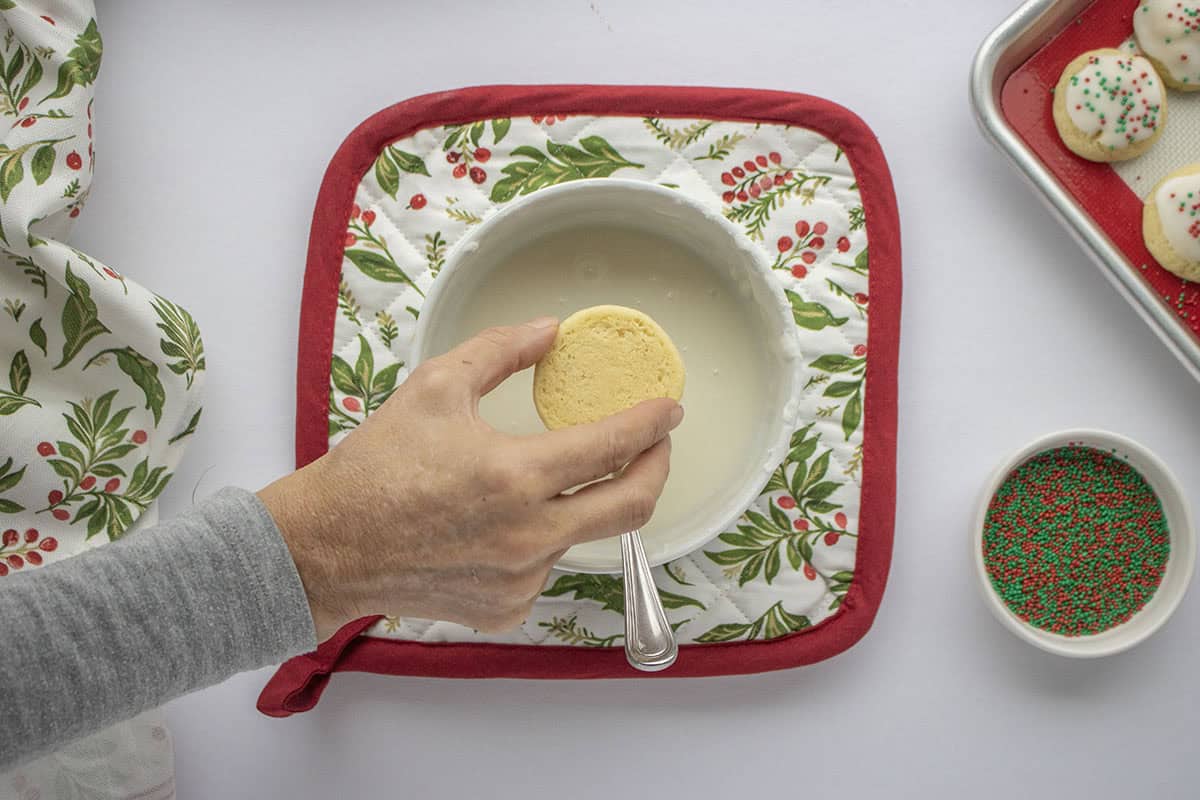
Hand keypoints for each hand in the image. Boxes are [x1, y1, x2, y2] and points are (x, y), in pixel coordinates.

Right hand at [258, 317, 682, 639]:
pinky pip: (545, 568)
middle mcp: (528, 535)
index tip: (669, 410)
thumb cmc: (377, 465)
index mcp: (514, 475)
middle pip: (632, 506)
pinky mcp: (506, 608)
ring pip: (581, 535)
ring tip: (540, 482)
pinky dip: (537, 540)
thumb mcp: (435, 387)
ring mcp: (520, 579)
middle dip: (657, 469)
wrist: (328, 547)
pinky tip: (497, 526)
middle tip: (656, 446)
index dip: (651, 423)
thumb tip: (550, 330)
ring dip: (578, 503)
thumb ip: (500, 351)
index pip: (612, 447)